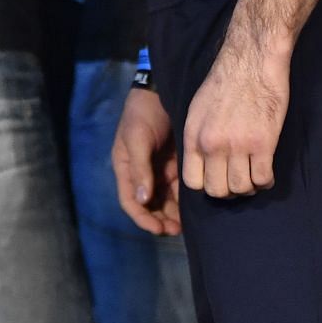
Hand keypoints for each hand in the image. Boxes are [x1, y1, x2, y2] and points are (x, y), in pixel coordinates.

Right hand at [112, 87, 181, 235]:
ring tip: (187, 224)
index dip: (142, 218)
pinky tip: (195, 206)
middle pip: (149, 205)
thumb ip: (140, 168)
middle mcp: (141, 173)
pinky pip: (178, 188)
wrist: (161, 91)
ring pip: (165, 200)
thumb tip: (143, 199)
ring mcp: (158, 170)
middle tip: (176, 230)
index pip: (130, 201)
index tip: (157, 229)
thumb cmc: (143, 113)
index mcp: (126, 168)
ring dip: (173, 214)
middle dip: (160, 220)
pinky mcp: (174, 165)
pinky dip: (184, 200)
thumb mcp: (137, 138)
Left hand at [182, 34, 289, 198]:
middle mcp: (212, 145)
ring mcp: (238, 146)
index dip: (206, 184)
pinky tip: (267, 171)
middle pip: (217, 191)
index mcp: (193, 136)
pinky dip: (266, 181)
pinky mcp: (263, 144)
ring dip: (249, 186)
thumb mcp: (197, 108)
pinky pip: (263, 179)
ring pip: (241, 188)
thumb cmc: (225, 80)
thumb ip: (197, 136)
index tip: (217, 178)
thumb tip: (200, 162)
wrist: (252, 60)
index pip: (192, 182)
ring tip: (253, 174)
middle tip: (238, 179)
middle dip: (228, 191)